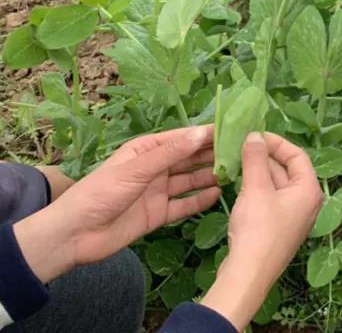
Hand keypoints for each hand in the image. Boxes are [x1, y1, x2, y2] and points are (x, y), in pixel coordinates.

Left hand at [13, 126, 218, 282]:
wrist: (75, 235)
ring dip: (209, 177)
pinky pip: (183, 205)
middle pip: (188, 159)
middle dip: (212, 155)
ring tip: (235, 173)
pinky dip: (199, 201)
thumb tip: (202, 133)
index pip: (183, 138)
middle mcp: (154, 168)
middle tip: (242, 152)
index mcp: (146, 149)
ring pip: (189, 181)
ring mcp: (156, 191)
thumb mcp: (137, 169)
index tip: (234, 130)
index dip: (207, 134)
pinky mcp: (157, 214)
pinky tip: (217, 196)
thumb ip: (171, 153)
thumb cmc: (101, 193)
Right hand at [201, 134, 321, 331]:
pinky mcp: (278, 229)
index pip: (297, 155)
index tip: (255, 136)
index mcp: (309, 190)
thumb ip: (256, 159)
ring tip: (237, 162)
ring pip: (277, 185)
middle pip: (288, 170)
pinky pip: (271, 200)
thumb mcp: (256, 189)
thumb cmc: (258, 228)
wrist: (248, 274)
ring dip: (259, 173)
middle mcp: (307, 202)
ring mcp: (293, 217)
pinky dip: (257, 189)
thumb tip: (255, 136)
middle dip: (265, 157)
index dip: (276, 142)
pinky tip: (239, 185)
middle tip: (241, 147)